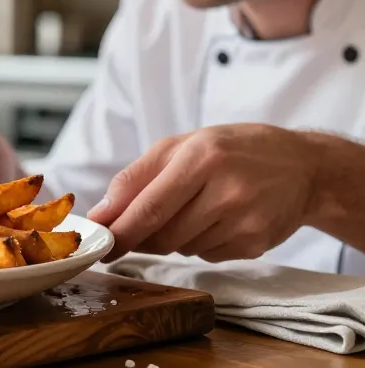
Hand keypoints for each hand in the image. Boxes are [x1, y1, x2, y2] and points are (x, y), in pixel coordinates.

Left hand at [89, 123, 317, 263]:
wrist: (302, 167)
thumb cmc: (232, 150)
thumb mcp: (182, 146)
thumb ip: (136, 178)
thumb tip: (102, 214)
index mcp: (202, 157)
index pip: (148, 208)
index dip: (119, 231)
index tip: (98, 243)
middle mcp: (226, 190)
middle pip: (161, 235)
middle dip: (139, 238)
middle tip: (133, 232)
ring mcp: (244, 220)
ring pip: (180, 248)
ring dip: (170, 238)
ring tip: (189, 210)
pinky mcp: (256, 244)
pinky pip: (205, 255)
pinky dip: (196, 244)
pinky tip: (214, 221)